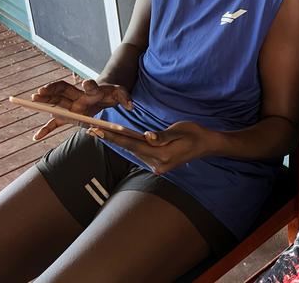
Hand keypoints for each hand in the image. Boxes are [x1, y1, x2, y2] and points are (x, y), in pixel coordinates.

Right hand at [31, 79, 132, 139]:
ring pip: (55, 102)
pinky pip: (56, 123)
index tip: (86, 83)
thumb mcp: (120, 93)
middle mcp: (78, 96)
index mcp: (93, 91)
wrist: (102, 94)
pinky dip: (47, 130)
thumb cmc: (110, 93)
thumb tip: (131, 106)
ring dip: (44, 102)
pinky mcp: (68, 116)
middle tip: (41, 91)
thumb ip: (125, 98)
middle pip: (63, 90)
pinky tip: (37, 137)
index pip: (90, 86)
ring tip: (32, 102)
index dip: (88, 85)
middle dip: (52, 90)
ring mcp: (71, 105)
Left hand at [87, 121, 209, 174]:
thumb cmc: (193, 133)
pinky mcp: (159, 166)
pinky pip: (142, 154)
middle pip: (130, 149)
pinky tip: (123, 139)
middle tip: (93, 130)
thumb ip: (161, 135)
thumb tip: (146, 136)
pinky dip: (132, 146)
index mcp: (162, 154)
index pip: (132, 144)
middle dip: (112, 139)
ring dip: (121, 143)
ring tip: (103, 132)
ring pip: (135, 152)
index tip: (98, 132)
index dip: (114, 138)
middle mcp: (158, 164)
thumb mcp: (179, 130)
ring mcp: (158, 167)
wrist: (206, 145)